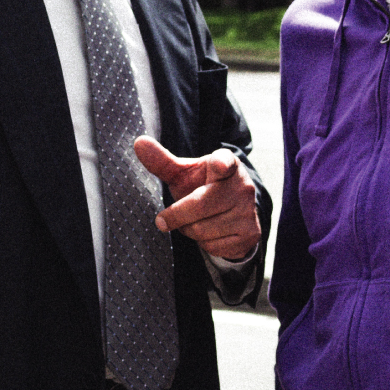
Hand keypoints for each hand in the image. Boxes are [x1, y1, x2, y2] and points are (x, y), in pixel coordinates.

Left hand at [134, 136, 260, 260]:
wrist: (232, 210)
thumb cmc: (203, 186)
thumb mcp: (184, 173)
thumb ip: (162, 161)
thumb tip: (139, 142)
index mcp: (227, 164)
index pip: (224, 162)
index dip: (221, 164)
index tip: (219, 165)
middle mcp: (242, 186)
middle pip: (198, 206)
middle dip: (176, 215)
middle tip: (164, 218)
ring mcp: (247, 211)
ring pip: (202, 230)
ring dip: (189, 229)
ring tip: (194, 221)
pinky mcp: (250, 234)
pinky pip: (213, 246)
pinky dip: (203, 243)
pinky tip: (209, 232)